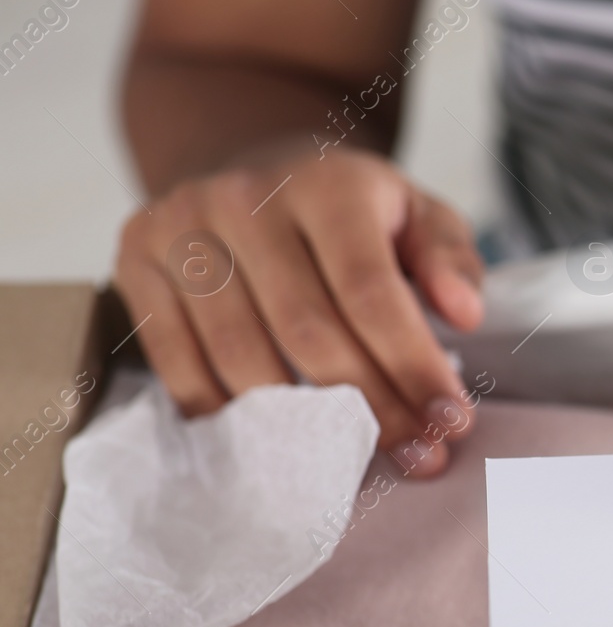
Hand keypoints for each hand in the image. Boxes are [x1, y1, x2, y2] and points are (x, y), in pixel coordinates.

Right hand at [114, 145, 484, 475]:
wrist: (248, 163)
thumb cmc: (349, 209)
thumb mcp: (416, 213)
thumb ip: (449, 258)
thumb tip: (464, 313)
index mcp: (326, 184)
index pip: (370, 292)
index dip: (412, 365)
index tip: (452, 421)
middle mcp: (244, 198)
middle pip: (308, 333)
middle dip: (373, 407)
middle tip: (421, 456)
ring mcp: (180, 229)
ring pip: (242, 358)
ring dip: (303, 428)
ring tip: (353, 463)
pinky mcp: (134, 261)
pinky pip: (179, 366)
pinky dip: (228, 418)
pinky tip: (276, 447)